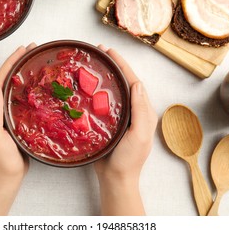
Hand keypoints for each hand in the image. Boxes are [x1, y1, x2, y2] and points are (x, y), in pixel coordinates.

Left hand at [0, 43, 35, 214]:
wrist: (5, 179)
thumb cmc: (0, 161)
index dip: (8, 65)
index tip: (21, 50)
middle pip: (2, 81)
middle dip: (14, 64)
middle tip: (30, 49)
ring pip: (9, 88)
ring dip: (18, 73)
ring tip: (31, 60)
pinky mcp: (9, 120)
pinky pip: (15, 99)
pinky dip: (23, 88)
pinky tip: (33, 84)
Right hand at [94, 45, 157, 214]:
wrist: (116, 178)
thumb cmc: (129, 159)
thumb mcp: (139, 134)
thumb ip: (140, 110)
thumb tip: (137, 84)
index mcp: (143, 111)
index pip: (133, 82)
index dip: (122, 65)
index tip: (109, 51)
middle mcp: (132, 110)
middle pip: (123, 82)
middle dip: (112, 66)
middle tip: (98, 53)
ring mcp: (120, 116)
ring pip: (112, 91)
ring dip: (104, 76)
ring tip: (92, 64)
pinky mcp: (108, 123)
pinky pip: (102, 103)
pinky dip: (96, 92)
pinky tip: (86, 87)